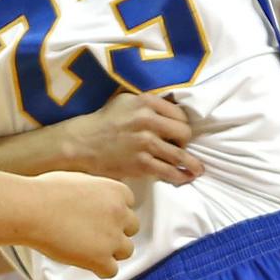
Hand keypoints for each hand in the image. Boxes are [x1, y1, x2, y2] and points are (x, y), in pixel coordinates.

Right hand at [28, 171, 136, 277]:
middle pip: (132, 228)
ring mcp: (113, 238)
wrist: (31, 210)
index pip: (129, 204)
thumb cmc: (45, 192)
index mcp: (116, 191)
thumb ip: (94, 191)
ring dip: (111, 252)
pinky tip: (87, 264)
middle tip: (95, 235)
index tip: (99, 217)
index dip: (114, 212)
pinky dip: (100, 270)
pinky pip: (111, 271)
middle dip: (116, 231)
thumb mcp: (77, 180)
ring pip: (127, 251)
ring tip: (90, 251)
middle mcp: (120, 213)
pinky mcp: (101, 259)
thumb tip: (94, 198)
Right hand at [63, 92, 201, 184]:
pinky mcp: (141, 164)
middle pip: (184, 133)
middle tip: (179, 147)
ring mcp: (145, 143)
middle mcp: (147, 121)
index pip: (180, 114)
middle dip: (185, 142)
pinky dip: (180, 176)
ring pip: (180, 155)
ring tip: (198, 169)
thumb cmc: (105, 122)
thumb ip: (150, 104)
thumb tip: (175, 111)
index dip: (182, 124)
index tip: (179, 132)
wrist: (82, 143)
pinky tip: (185, 178)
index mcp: (146, 102)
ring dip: (192, 164)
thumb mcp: (126, 101)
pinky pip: (168, 172)